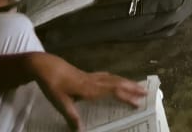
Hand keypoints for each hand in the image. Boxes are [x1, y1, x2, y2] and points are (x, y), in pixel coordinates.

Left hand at [6, 53, 144, 130]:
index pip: (113, 91)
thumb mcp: (60, 103)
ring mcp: (91, 76)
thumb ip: (71, 117)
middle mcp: (94, 81)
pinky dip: (115, 79)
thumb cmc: (52, 84)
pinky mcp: (86, 74)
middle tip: (146, 92)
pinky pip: (106, 76)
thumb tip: (80, 131)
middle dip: (132, 87)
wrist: (45, 66)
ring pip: (113, 78)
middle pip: (117, 83)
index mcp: (90, 88)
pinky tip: (115, 80)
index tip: (139, 101)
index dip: (127, 96)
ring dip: (126, 82)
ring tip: (136, 86)